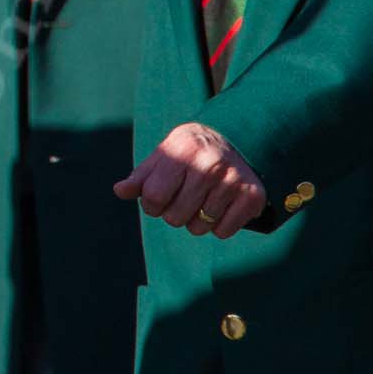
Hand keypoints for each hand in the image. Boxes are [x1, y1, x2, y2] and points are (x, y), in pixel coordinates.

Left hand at [115, 122, 266, 237]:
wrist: (235, 141)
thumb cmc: (190, 153)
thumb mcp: (164, 156)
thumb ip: (141, 176)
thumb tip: (120, 191)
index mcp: (183, 150)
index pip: (153, 197)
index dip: (151, 204)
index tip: (158, 198)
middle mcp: (210, 164)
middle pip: (175, 217)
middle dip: (173, 213)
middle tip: (183, 197)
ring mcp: (233, 180)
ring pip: (199, 228)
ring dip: (195, 221)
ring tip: (202, 200)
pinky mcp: (252, 196)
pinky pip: (223, 232)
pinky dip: (218, 226)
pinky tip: (220, 206)